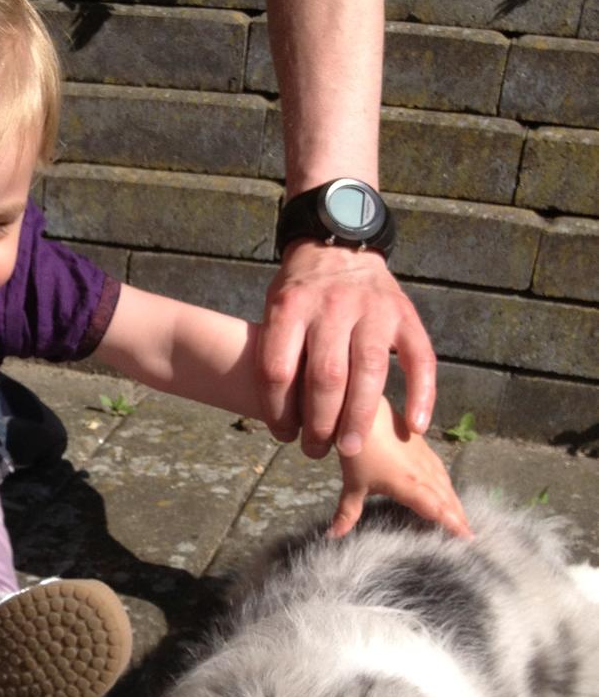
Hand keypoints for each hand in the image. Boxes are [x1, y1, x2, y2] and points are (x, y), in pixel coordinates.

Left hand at [257, 242, 435, 459]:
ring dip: (358, 418)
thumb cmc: (300, 294)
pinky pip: (419, 358)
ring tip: (349, 449)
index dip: (278, 411)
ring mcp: (373, 309)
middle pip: (325, 376)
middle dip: (319, 424)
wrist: (338, 245)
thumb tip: (281, 419)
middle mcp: (332, 305)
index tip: (284, 434)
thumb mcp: (275, 311)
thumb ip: (277, 353)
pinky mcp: (405, 315)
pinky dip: (422, 394)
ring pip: (368, 371)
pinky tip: (415, 426)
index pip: (279, 370)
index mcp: (291, 306)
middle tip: (315, 451)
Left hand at [328, 396, 470, 540]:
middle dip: (459, 516)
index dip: (453, 524)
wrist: (367, 414)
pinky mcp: (424, 449)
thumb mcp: (353, 485)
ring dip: (455, 502)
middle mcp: (424, 473)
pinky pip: (441, 471)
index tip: (467, 538)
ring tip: (463, 518)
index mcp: (410, 485)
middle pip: (447, 498)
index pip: (437, 509)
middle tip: (471, 536)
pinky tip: (447, 490)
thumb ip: (347, 513)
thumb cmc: (360, 451)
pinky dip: (447, 485)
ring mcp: (426, 459)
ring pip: (446, 484)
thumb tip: (333, 535)